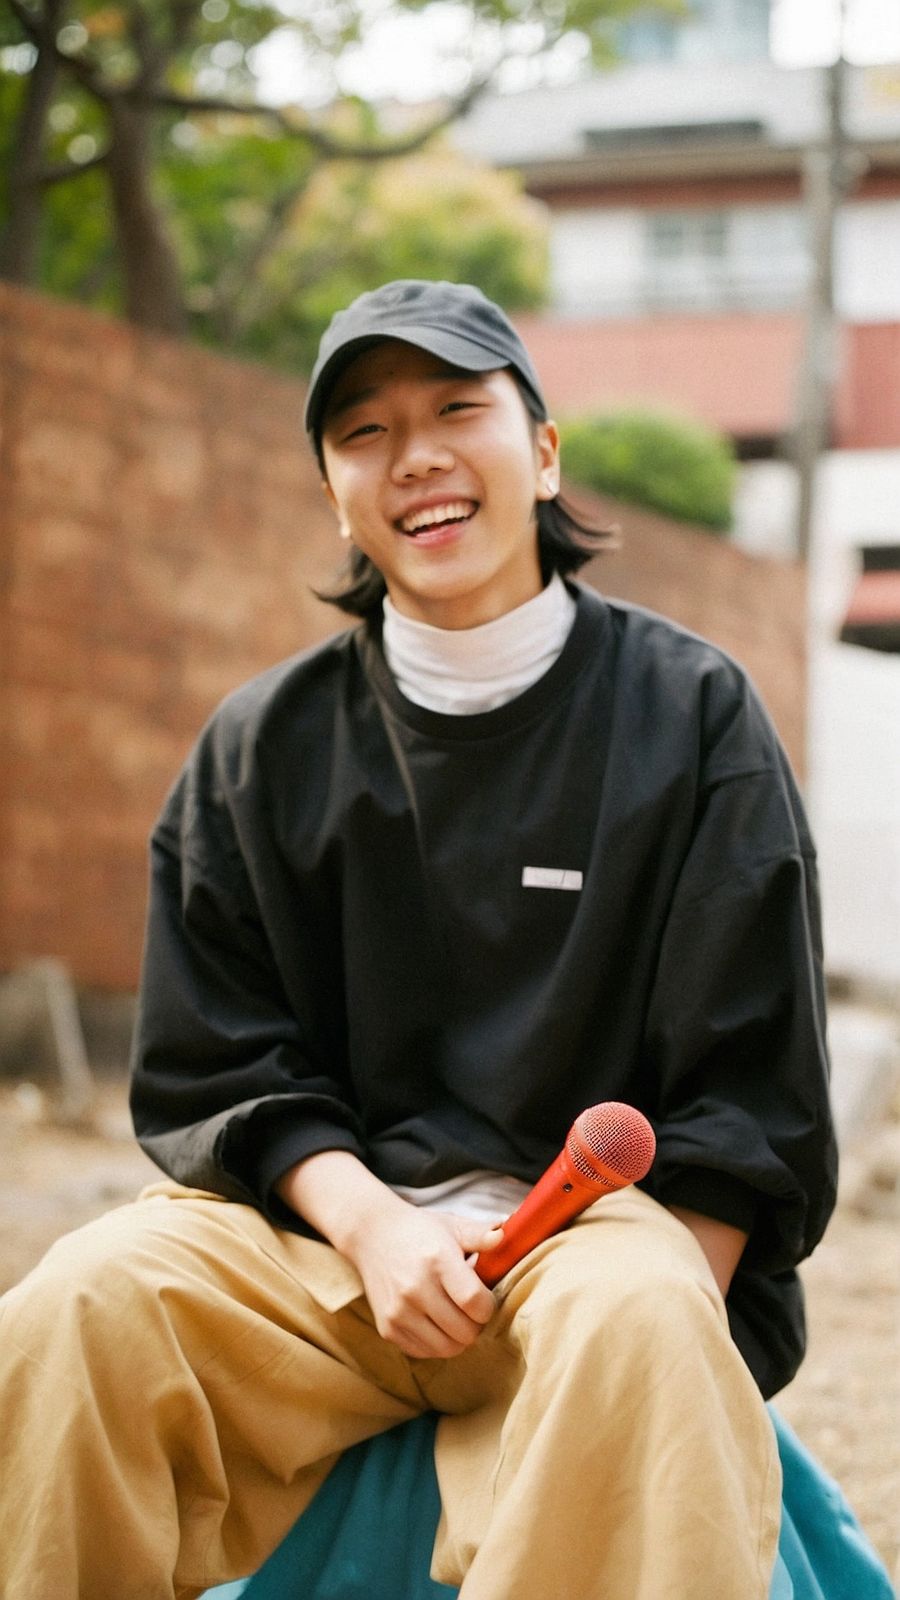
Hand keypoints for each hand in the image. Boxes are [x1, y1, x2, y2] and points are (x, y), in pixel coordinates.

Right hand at [347, 1204, 502, 1358]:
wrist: (371, 1235)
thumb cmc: (419, 1231)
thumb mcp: (451, 1225)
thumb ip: (481, 1234)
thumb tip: (506, 1235)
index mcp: (436, 1260)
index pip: (474, 1302)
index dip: (488, 1306)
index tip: (485, 1298)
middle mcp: (415, 1288)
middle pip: (464, 1331)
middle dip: (476, 1324)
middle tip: (472, 1309)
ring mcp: (399, 1312)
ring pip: (447, 1348)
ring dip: (459, 1338)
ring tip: (457, 1317)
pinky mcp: (387, 1328)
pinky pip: (425, 1351)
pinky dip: (437, 1343)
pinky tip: (436, 1322)